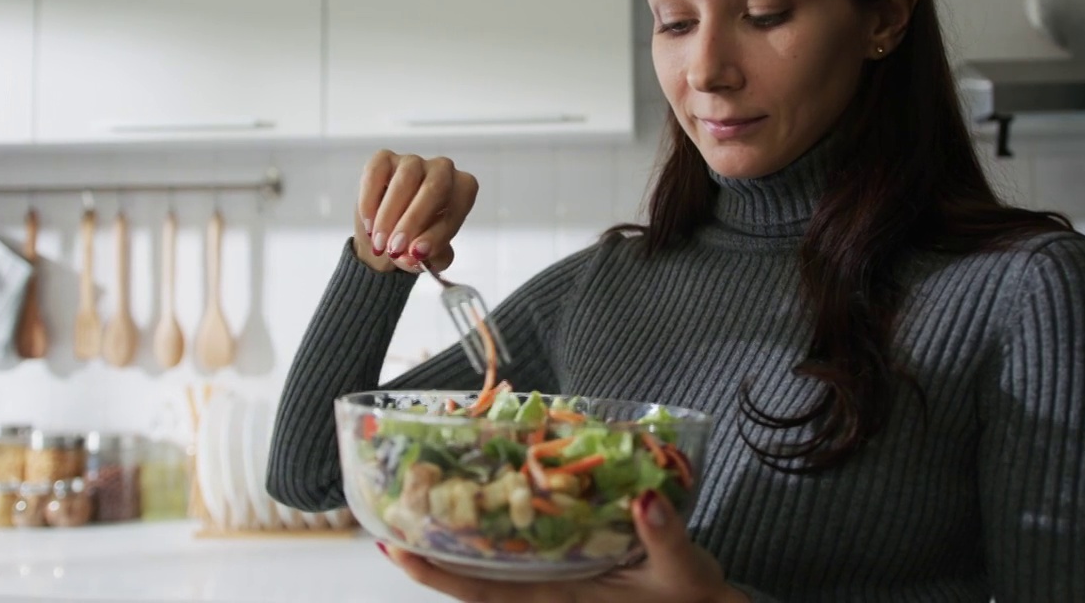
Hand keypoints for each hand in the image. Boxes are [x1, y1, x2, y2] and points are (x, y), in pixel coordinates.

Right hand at [355, 150, 478, 273]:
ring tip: (379, 243)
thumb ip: (428, 258)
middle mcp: (442, 170)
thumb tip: (413, 255)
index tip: (417, 254)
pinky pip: (377, 173)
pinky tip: (369, 225)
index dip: (438, 232)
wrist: (387, 239)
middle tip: (395, 248)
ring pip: (406, 179)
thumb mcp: (430, 257)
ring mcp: (413, 162)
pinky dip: (370, 201)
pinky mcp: (384, 159)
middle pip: (435, 186)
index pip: (457, 206)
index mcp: (462, 190)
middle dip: (413, 220)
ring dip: (390, 215)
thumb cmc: (417, 242)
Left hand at [380, 491, 747, 602]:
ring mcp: (559, 577)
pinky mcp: (574, 561)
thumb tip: (645, 499)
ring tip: (425, 493)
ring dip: (458, 534)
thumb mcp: (684, 571)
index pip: (483, 591)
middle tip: (390, 507)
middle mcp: (549, 590)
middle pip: (473, 575)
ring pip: (494, 561)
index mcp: (561, 598)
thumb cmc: (693, 598)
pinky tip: (488, 492)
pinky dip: (499, 522)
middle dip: (429, 548)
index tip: (393, 548)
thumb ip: (664, 535)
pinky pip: (525, 545)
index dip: (436, 573)